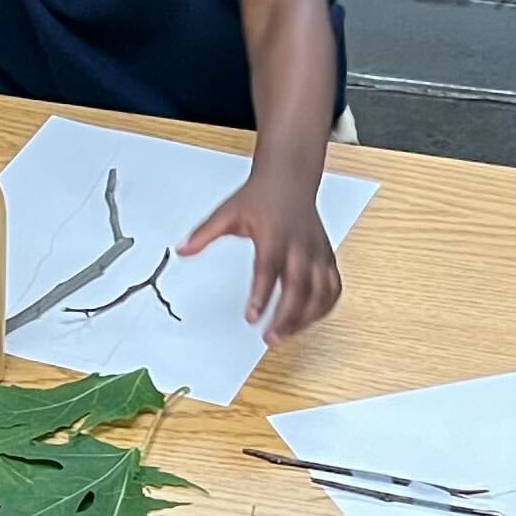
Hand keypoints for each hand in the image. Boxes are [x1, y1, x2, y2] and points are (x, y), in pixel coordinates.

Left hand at [180, 164, 341, 336]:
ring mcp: (317, 252)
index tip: (251, 317)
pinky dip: (324, 307)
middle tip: (269, 337)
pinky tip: (308, 321)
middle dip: (286, 316)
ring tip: (285, 335)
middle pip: (299, 287)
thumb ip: (204, 234)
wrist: (290, 177)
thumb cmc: (261, 195)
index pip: (269, 269)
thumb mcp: (228, 212)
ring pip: (321, 291)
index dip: (261, 295)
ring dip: (306, 318)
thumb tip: (182, 250)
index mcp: (276, 234)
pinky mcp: (327, 256)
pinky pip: (333, 287)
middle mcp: (300, 244)